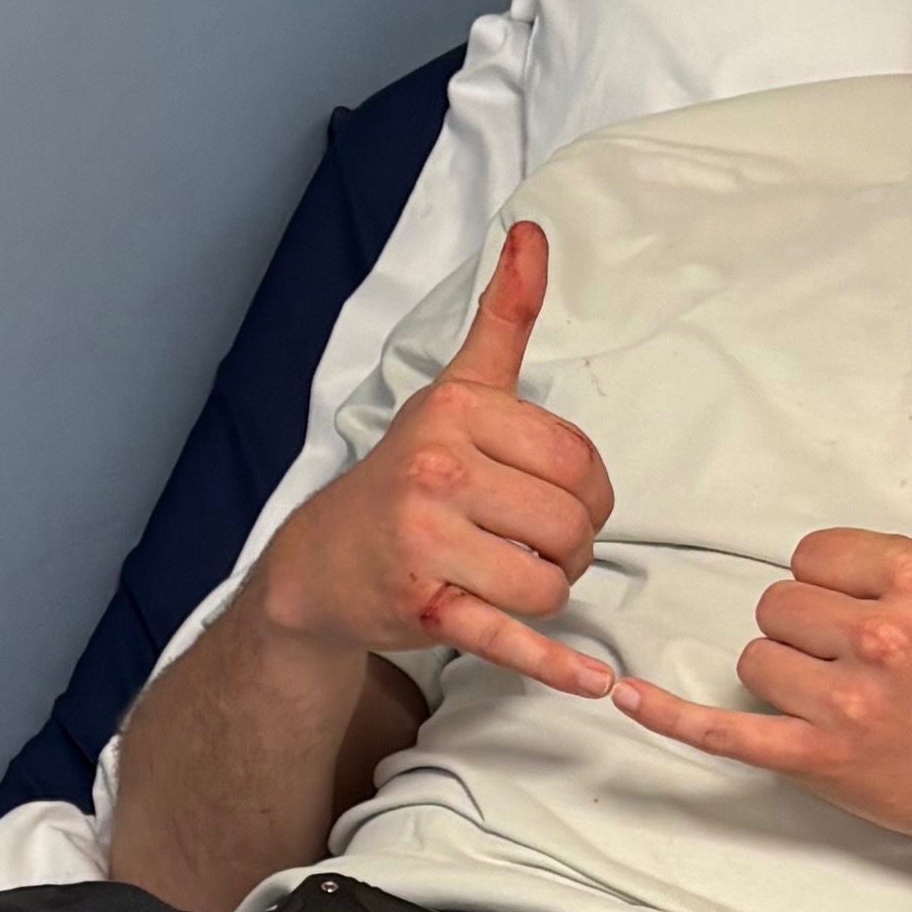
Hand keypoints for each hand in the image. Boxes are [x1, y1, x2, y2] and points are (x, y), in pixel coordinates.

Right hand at [257, 225, 619, 687]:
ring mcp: (426, 542)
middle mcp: (438, 471)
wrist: (321, 564)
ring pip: (548, 583)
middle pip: (570, 527)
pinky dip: (554, 665)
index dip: (587, 494)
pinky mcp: (422, 607)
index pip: (579, 462)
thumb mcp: (454, 391)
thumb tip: (531, 231)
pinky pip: (508, 638)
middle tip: (530, 548)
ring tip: (510, 580)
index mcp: (458, 413)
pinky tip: (590, 680)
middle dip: (569, 548)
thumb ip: (503, 317)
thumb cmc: (406, 477)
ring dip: (548, 594)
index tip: (554, 502)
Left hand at [608, 379, 911, 871]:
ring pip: (753, 658)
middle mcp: (881, 638)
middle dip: (811, 627)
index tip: (882, 612)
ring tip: (849, 695)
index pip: (813, 554)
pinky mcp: (816, 760)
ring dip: (785, 674)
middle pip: (777, 603)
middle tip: (870, 660)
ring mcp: (844, 704)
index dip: (839, 581)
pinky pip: (723, 731)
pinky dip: (671, 717)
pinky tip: (627, 696)